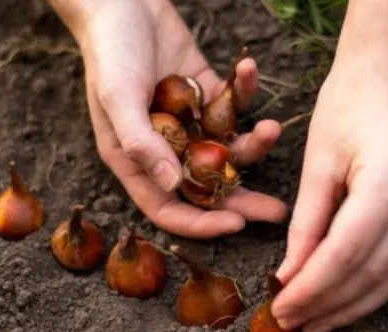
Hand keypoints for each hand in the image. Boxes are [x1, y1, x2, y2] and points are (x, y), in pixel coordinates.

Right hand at [49, 0, 287, 237]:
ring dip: (253, 145)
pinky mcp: (205, 92)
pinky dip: (243, 91)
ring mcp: (188, 121)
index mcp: (135, 159)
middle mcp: (164, 147)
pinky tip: (248, 69)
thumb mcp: (117, 97)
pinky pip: (232, 104)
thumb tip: (171, 184)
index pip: (168, 207)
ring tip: (272, 129)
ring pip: (226, 149)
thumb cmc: (109, 50)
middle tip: (278, 212)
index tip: (237, 224)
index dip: (200, 222)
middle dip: (242, 201)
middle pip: (206, 187)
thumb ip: (141, 142)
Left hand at [270, 46, 387, 331]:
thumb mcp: (317, 161)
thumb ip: (306, 224)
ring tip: (316, 323)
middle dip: (329, 306)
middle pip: (372, 274)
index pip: (345, 255)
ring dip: (353, 306)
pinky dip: (374, 287)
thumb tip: (290, 278)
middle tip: (292, 324)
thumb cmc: (347, 102)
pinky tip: (346, 300)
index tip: (280, 309)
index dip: (311, 290)